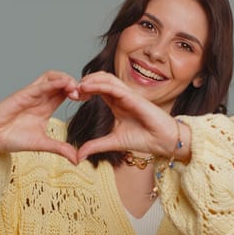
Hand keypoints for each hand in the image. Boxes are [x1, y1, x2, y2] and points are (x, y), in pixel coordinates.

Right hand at [0, 71, 79, 164]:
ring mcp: (31, 94)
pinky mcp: (22, 94)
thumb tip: (77, 160)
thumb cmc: (14, 139)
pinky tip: (64, 84)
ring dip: (65, 79)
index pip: (66, 92)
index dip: (78, 92)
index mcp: (46, 106)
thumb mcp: (43, 145)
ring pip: (51, 77)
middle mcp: (40, 98)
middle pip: (61, 81)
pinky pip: (40, 84)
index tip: (88, 99)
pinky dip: (53, 82)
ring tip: (76, 88)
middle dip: (75, 84)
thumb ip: (60, 149)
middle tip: (85, 93)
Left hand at [76, 72, 190, 161]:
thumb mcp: (113, 143)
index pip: (97, 89)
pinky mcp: (133, 97)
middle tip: (70, 90)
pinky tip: (86, 88)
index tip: (72, 97)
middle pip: (100, 79)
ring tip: (77, 87)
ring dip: (90, 80)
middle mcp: (121, 96)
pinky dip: (98, 84)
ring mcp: (128, 95)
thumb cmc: (144, 139)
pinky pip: (113, 86)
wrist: (163, 142)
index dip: (83, 90)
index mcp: (117, 103)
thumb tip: (78, 156)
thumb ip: (96, 146)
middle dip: (84, 82)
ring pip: (106, 78)